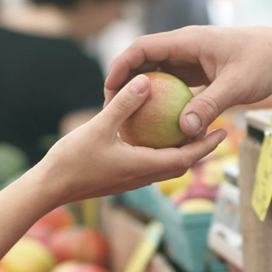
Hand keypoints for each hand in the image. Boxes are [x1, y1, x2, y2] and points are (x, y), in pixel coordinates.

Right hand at [34, 74, 227, 206]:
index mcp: (143, 166)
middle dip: (198, 148)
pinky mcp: (119, 178)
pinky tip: (152, 134)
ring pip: (164, 166)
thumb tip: (146, 81)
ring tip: (188, 130)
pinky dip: (158, 151)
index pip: (185, 158)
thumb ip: (124, 105)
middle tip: (213, 128)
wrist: (48, 189)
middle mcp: (141, 177)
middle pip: (180, 164)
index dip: (206, 146)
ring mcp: (130, 180)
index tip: (223, 132)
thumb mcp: (99, 127)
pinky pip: (147, 164)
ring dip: (179, 151)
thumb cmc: (72, 160)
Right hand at [104, 26, 271, 136]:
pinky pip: (174, 85)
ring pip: (158, 74)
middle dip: (126, 83)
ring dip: (143, 93)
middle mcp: (186, 47)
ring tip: (129, 119)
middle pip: (144, 61)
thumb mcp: (237, 86)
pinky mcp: (200, 72)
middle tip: (112, 110)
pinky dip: (163, 100)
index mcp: (188, 41)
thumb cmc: (264, 63)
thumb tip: (184, 130)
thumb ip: (210, 105)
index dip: (121, 67)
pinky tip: (159, 124)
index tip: (109, 90)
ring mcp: (192, 59)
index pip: (143, 48)